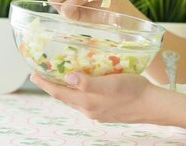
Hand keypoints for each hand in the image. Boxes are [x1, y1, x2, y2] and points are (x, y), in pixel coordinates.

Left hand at [30, 72, 154, 123]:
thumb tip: (67, 77)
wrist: (152, 105)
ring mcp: (98, 112)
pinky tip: (85, 84)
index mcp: (87, 102)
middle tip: (44, 74)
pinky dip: (80, 92)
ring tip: (61, 77)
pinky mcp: (107, 111)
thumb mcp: (110, 82)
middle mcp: (89, 110)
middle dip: (53, 86)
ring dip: (66, 89)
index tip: (33, 74)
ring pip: (76, 100)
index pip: (59, 93)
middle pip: (65, 98)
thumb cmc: (133, 90)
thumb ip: (87, 82)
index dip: (45, 84)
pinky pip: (87, 101)